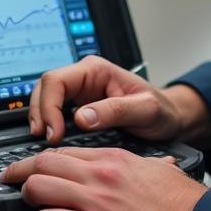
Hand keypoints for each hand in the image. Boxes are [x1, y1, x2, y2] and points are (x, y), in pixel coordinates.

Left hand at [0, 146, 208, 210]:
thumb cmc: (187, 208)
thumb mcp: (165, 172)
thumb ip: (151, 167)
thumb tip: (156, 165)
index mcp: (116, 159)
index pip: (66, 151)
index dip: (44, 158)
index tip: (34, 166)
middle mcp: (102, 175)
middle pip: (45, 163)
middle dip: (22, 171)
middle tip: (12, 179)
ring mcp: (96, 202)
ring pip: (40, 187)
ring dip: (27, 196)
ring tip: (26, 203)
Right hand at [29, 55, 210, 145]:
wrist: (171, 118)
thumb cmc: (162, 110)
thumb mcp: (146, 110)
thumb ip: (116, 111)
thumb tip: (82, 118)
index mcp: (96, 70)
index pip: (56, 80)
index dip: (49, 107)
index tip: (54, 133)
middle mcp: (85, 78)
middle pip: (45, 87)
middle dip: (39, 112)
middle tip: (44, 139)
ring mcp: (81, 92)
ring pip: (46, 97)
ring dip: (40, 117)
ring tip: (43, 140)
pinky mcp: (81, 107)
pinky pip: (55, 110)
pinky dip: (48, 123)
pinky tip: (52, 140)